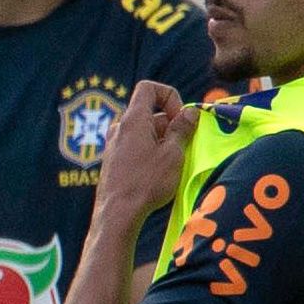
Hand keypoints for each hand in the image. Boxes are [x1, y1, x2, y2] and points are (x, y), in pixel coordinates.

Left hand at [95, 79, 201, 236]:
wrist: (117, 215)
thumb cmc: (145, 183)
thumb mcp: (172, 154)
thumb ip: (182, 130)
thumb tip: (190, 112)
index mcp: (133, 120)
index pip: (148, 88)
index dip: (169, 96)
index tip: (179, 119)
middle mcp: (119, 128)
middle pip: (148, 112)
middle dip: (170, 123)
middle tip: (183, 145)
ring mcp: (113, 145)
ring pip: (143, 132)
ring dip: (161, 140)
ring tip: (172, 163)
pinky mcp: (112, 162)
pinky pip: (134, 147)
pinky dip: (149, 152)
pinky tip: (157, 173)